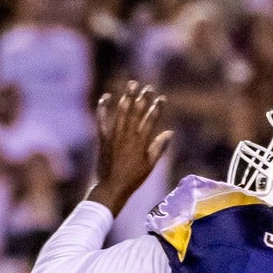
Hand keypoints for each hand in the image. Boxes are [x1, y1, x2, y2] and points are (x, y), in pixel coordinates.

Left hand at [85, 81, 172, 215]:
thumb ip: (159, 147)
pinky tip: (106, 97)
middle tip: (148, 87)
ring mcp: (114, 136)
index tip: (161, 98)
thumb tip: (170, 132)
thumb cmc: (133, 178)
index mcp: (141, 143)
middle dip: (143, 98)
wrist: (112, 187)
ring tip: (132, 85)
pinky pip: (102, 120)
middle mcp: (128, 136)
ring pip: (122, 112)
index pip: (151, 120)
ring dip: (127, 97)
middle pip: (136, 112)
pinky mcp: (103, 139)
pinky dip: (103, 108)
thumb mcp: (150, 165)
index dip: (157, 108)